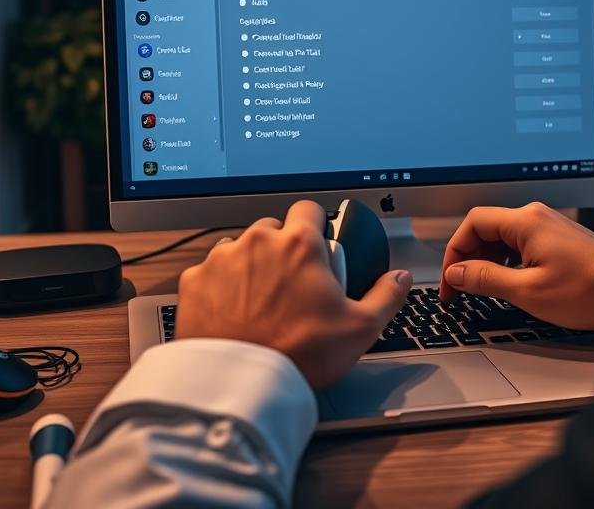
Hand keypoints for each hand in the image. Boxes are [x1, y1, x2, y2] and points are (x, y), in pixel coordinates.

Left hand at [176, 200, 412, 388]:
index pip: (308, 209)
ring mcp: (221, 260)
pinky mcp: (194, 282)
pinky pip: (209, 273)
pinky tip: (231, 313)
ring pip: (239, 249)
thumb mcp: (360, 329)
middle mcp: (257, 242)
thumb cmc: (298, 354)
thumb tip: (399, 278)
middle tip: (292, 284)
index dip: (315, 224)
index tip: (317, 244)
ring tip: (259, 302)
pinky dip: (220, 288)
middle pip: (272, 229)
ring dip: (249, 266)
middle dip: (282, 249)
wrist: (241, 384)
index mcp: (299, 244)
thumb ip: (386, 296)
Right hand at [440, 202, 593, 330]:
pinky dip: (506, 262)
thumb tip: (457, 273)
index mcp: (525, 222)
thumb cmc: (590, 291)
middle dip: (468, 259)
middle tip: (461, 290)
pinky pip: (519, 244)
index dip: (454, 253)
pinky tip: (509, 284)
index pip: (472, 224)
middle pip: (485, 229)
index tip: (451, 280)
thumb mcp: (527, 291)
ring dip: (486, 262)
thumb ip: (485, 279)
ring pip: (501, 238)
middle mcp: (535, 216)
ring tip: (483, 290)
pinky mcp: (557, 239)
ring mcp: (548, 226)